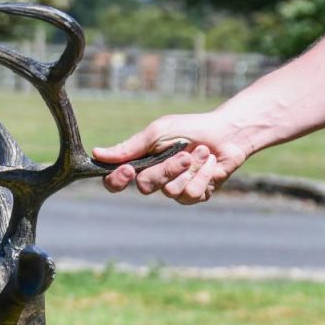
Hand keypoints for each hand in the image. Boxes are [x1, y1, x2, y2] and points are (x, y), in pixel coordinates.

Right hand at [93, 113, 249, 203]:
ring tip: (202, 153)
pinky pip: (192, 195)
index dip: (117, 181)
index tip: (128, 170)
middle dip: (165, 170)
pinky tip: (210, 164)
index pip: (116, 182)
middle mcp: (156, 179)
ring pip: (170, 192)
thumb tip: (97, 153)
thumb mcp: (157, 132)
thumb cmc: (190, 128)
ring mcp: (175, 190)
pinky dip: (203, 176)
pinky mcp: (195, 196)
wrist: (227, 133)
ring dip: (188, 170)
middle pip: (145, 186)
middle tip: (183, 154)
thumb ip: (129, 147)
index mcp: (141, 163)